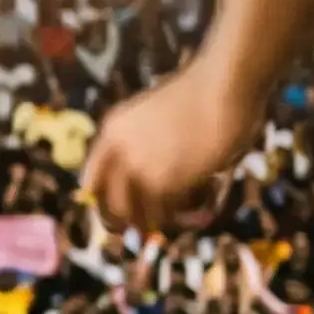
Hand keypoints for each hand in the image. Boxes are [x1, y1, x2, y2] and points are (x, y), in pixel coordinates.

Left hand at [83, 62, 259, 234]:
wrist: (223, 84)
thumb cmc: (202, 95)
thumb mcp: (155, 118)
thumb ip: (145, 145)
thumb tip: (151, 183)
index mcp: (112, 131)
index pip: (91, 182)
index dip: (106, 203)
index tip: (122, 214)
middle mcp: (118, 152)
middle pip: (109, 208)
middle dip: (128, 223)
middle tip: (146, 229)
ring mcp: (139, 168)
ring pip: (137, 217)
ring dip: (158, 222)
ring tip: (181, 216)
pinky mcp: (165, 182)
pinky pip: (167, 214)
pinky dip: (183, 218)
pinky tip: (201, 208)